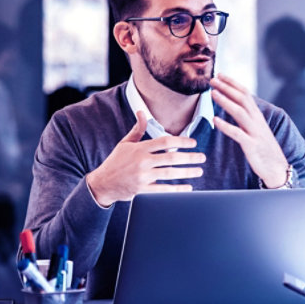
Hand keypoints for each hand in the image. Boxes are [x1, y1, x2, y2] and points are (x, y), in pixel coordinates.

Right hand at [85, 111, 205, 207]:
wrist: (102, 184)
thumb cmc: (115, 162)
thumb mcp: (125, 143)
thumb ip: (137, 129)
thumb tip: (142, 112)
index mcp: (139, 148)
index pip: (165, 141)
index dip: (182, 141)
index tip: (193, 143)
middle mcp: (142, 162)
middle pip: (172, 157)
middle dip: (190, 157)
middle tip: (202, 157)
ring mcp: (142, 177)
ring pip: (170, 174)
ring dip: (187, 172)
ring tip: (199, 171)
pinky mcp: (142, 191)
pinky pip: (164, 190)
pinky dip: (177, 190)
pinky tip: (188, 188)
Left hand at [209, 73, 290, 186]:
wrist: (277, 168)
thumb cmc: (263, 149)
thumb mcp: (256, 129)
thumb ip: (246, 117)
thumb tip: (233, 105)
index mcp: (257, 116)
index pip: (245, 94)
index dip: (233, 83)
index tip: (220, 75)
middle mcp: (257, 121)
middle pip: (242, 99)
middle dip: (227, 88)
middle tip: (213, 79)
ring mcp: (255, 132)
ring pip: (240, 112)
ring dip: (225, 101)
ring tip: (212, 94)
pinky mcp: (252, 145)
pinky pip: (238, 134)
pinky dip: (226, 126)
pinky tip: (215, 120)